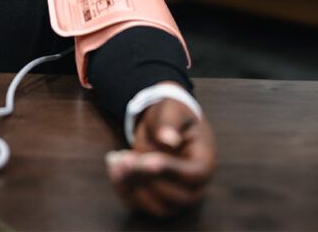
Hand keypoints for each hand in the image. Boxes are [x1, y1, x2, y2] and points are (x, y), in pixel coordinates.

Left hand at [106, 89, 215, 218]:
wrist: (161, 127)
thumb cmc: (171, 118)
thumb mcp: (171, 110)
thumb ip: (170, 123)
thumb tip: (169, 140)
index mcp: (204, 164)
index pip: (193, 175)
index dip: (169, 169)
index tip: (146, 160)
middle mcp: (194, 188)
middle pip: (172, 195)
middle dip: (144, 176)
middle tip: (122, 156)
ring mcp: (176, 200)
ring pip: (155, 206)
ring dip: (131, 185)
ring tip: (115, 159)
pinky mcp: (156, 203)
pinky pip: (139, 207)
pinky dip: (122, 189)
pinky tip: (113, 165)